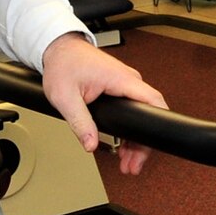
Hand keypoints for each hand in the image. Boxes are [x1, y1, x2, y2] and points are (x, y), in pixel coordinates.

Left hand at [40, 32, 167, 174]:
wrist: (58, 48)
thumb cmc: (63, 64)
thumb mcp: (65, 97)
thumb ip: (80, 122)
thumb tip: (90, 143)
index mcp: (121, 79)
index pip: (153, 101)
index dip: (157, 126)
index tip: (149, 148)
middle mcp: (128, 80)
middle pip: (149, 114)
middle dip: (142, 144)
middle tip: (132, 166)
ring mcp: (125, 83)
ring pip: (141, 115)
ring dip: (135, 140)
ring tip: (126, 162)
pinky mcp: (120, 87)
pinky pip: (132, 110)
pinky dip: (128, 129)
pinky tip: (121, 145)